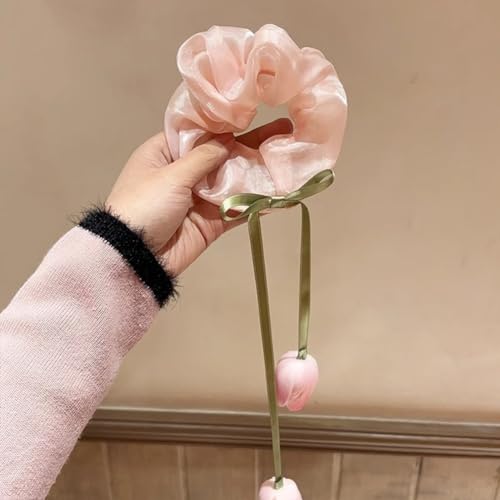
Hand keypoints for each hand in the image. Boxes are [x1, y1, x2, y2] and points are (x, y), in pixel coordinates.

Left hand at [106, 118, 291, 275]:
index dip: (227, 122)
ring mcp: (200, 198)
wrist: (135, 257)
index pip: (201, 131)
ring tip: (289, 159)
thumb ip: (203, 157)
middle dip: (252, 144)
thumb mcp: (171, 176)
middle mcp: (185, 172)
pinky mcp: (212, 222)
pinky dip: (257, 204)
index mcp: (166, 153)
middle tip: (285, 129)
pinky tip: (281, 194)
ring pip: (235, 181)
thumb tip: (228, 139)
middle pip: (224, 154)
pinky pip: (238, 209)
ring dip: (260, 172)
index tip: (254, 110)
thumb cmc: (144, 207)